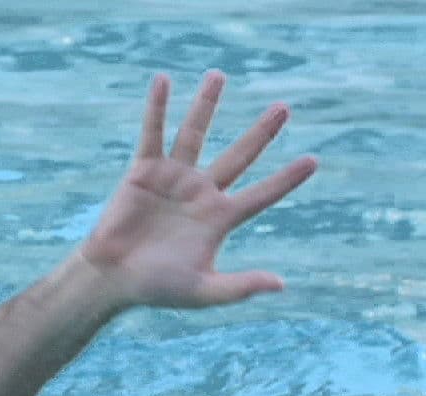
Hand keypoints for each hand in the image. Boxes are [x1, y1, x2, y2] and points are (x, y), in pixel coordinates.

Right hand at [82, 71, 316, 308]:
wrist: (111, 278)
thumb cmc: (156, 288)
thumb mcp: (202, 291)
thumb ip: (238, 288)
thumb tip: (281, 285)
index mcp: (220, 218)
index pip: (262, 194)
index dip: (287, 179)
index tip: (313, 160)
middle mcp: (201, 193)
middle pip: (240, 155)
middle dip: (262, 132)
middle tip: (284, 107)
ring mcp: (173, 179)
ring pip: (195, 134)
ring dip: (206, 105)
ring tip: (219, 75)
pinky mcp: (143, 171)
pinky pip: (153, 134)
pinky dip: (157, 108)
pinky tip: (163, 80)